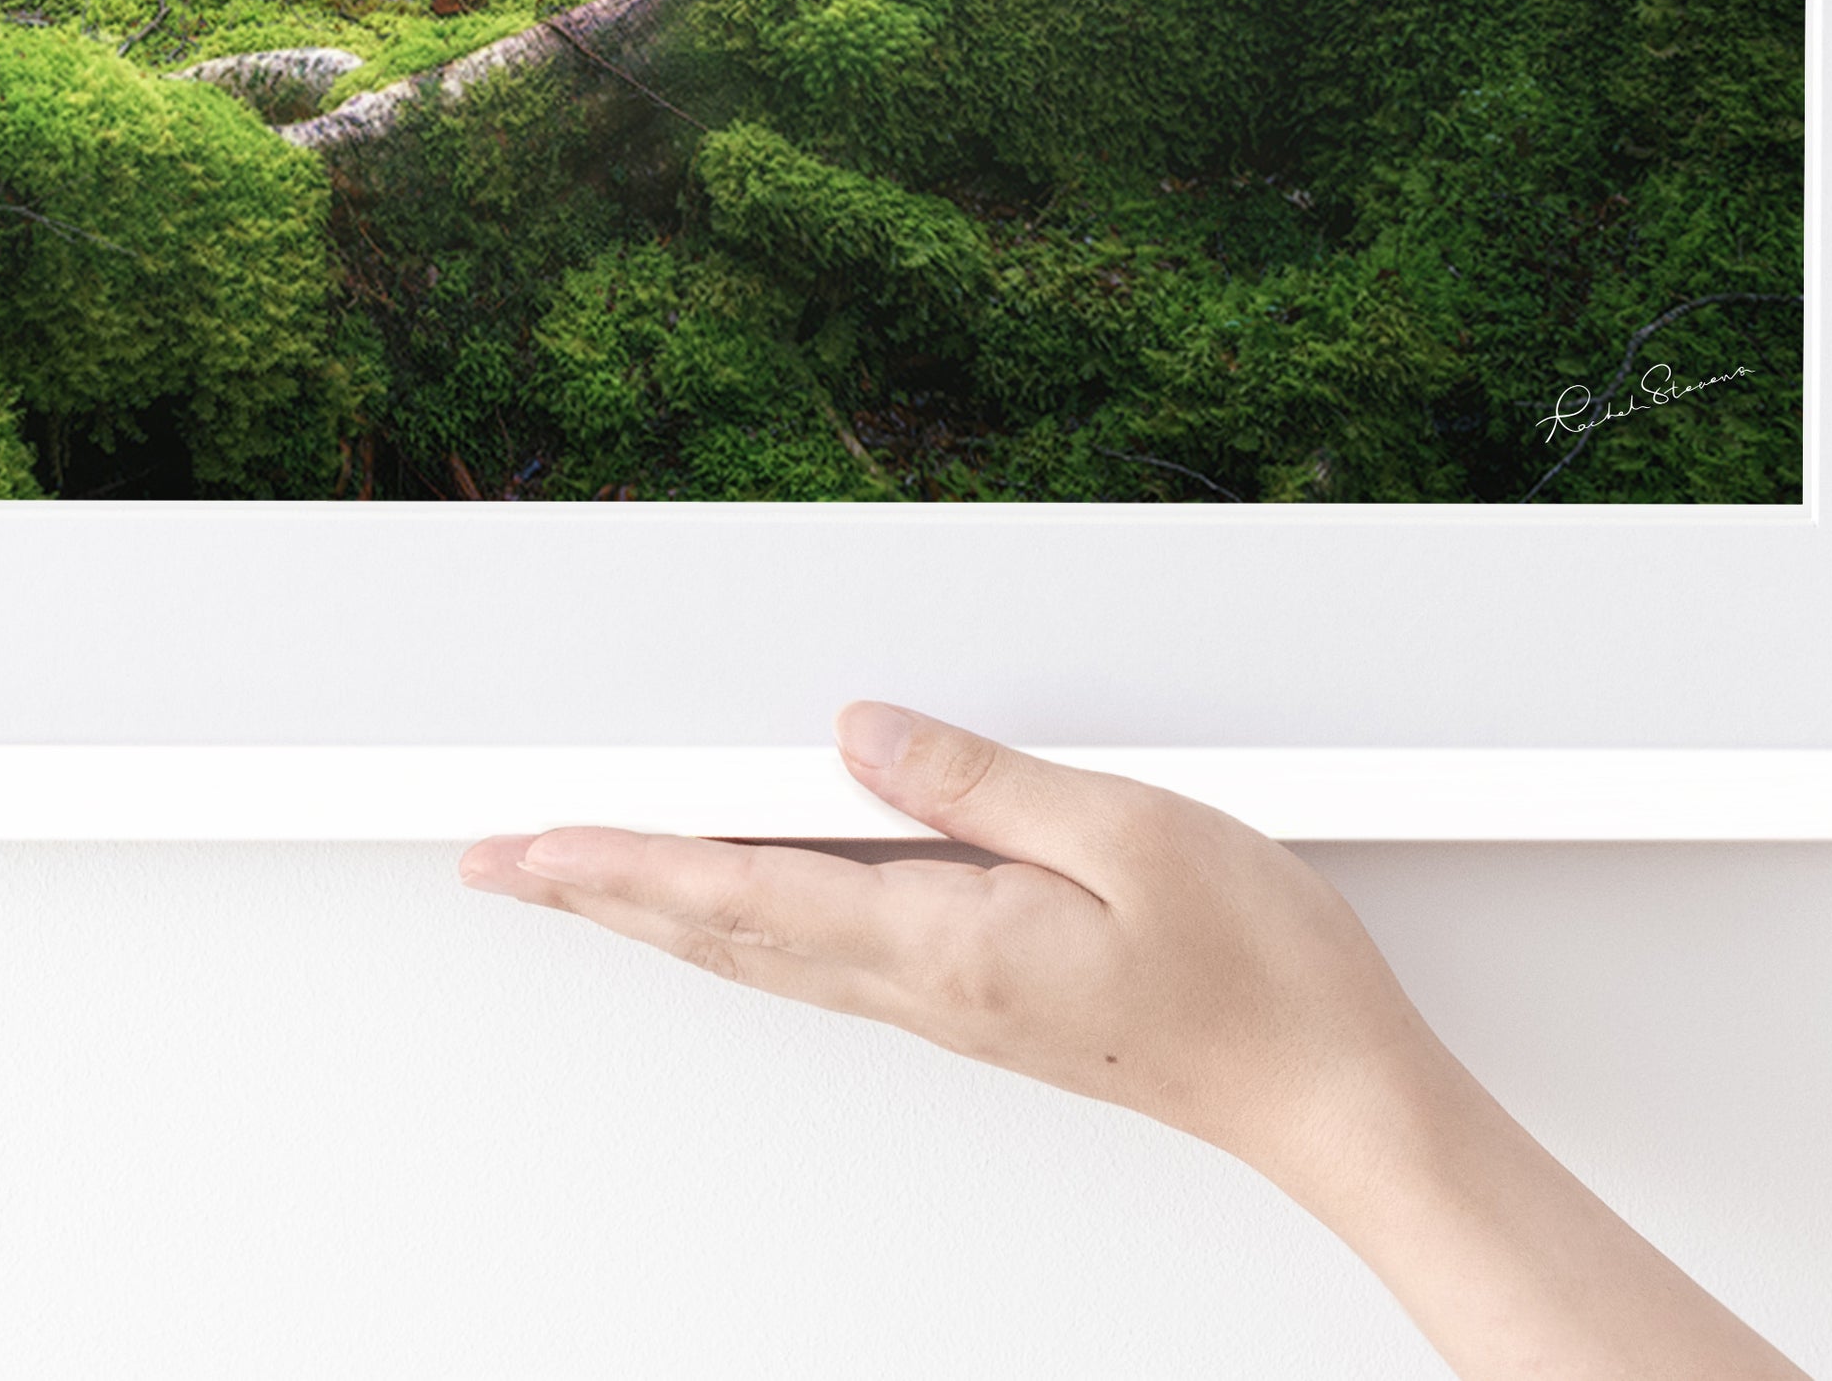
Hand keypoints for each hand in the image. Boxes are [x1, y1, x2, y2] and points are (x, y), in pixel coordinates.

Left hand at [465, 707, 1807, 1377]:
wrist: (1335, 1098)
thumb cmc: (1260, 972)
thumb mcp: (1129, 830)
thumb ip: (982, 781)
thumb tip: (860, 732)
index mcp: (942, 940)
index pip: (736, 893)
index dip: (616, 864)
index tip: (523, 844)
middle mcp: (923, 986)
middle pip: (719, 932)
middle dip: (596, 893)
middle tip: (496, 862)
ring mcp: (952, 1006)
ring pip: (762, 953)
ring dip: (654, 912)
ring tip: (574, 876)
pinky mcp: (986, 1005)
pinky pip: (825, 961)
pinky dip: (741, 928)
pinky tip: (729, 911)